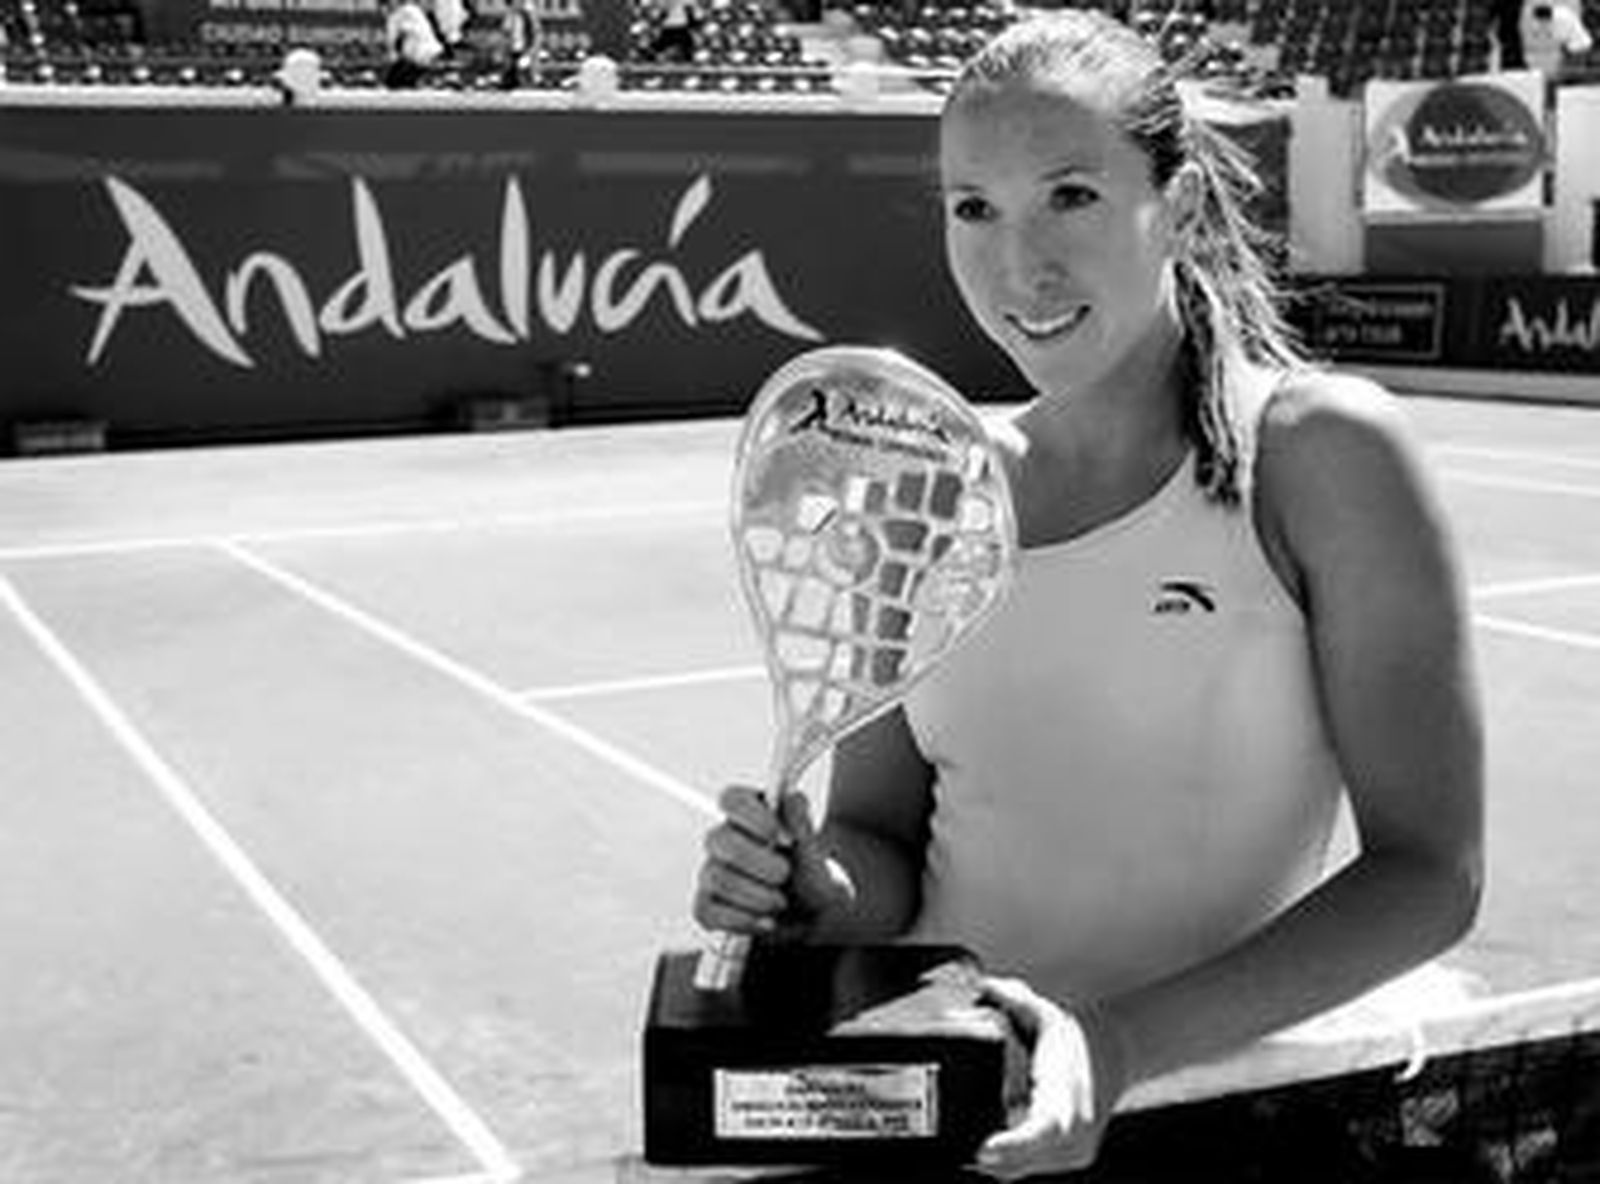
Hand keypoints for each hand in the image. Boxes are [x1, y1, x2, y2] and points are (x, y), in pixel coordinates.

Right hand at [692, 785, 854, 940]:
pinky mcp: (708, 907)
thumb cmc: (810, 878)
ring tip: (781, 902)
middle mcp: (726, 841)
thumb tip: (793, 797)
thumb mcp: (814, 854)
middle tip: (785, 874)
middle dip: (758, 862)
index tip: (777, 833)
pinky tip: (766, 922)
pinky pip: (709, 912)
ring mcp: (713, 873)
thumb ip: (803, 827)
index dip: (751, 814)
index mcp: (751, 816)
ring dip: (756, 894)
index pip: (732, 799)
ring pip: (717, 878)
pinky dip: (742, 920)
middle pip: (719, 839)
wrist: (813, 920)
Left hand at [974, 977, 1128, 1179]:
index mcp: (1068, 1098)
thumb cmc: (1071, 1041)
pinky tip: (1000, 1137)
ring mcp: (1075, 1151)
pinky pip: (1030, 1167)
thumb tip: (985, 986)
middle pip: (1025, 1160)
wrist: (1110, 1060)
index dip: (1015, 1144)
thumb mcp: (1046, 1014)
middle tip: (965, 1145)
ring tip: (985, 1132)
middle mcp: (1076, 1132)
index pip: (1044, 1130)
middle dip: (993, 1155)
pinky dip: (1011, 1157)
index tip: (985, 1149)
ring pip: (1024, 1169)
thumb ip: (1015, 998)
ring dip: (1000, 1157)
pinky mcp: (1071, 1160)